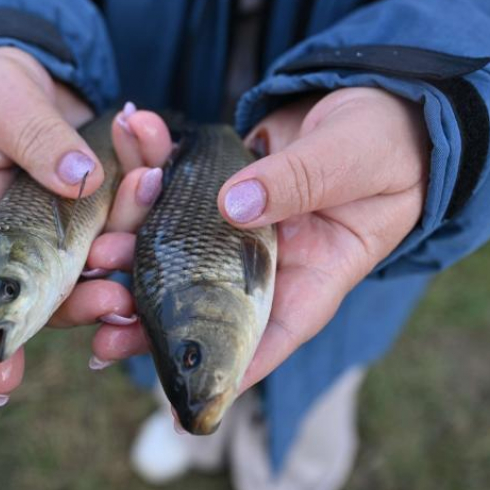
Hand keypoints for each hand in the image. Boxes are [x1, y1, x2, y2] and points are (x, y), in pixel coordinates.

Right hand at [0, 47, 171, 401]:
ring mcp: (66, 225)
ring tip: (148, 179)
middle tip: (120, 288)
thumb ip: (32, 134)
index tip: (3, 382)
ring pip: (103, 253)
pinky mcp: (103, 203)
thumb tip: (81, 181)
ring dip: (131, 231)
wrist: (19, 65)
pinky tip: (152, 143)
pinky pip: (132, 208)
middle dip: (88, 297)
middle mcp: (21, 238)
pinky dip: (147, 180)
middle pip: (53, 290)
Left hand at [89, 88, 428, 393]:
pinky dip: (152, 160)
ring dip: (137, 237)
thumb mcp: (354, 161)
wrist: (377, 92)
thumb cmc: (388, 141)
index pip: (267, 336)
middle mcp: (268, 260)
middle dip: (151, 312)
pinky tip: (129, 137)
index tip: (176, 396)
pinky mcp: (220, 184)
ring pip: (178, 241)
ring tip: (100, 244)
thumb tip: (235, 206)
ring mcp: (240, 224)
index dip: (221, 370)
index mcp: (312, 276)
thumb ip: (301, 181)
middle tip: (103, 316)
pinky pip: (178, 179)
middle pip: (204, 299)